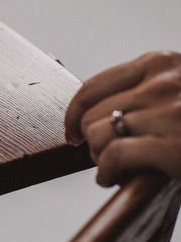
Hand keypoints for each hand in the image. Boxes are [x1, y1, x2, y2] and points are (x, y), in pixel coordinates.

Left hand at [65, 51, 180, 186]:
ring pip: (98, 134)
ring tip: (111, 166)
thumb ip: (148, 91)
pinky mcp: (175, 145)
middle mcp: (163, 82)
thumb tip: (98, 113)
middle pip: (91, 113)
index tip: (70, 131)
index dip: (73, 113)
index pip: (93, 86)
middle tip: (101, 155)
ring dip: (98, 156)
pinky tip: (113, 178)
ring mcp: (170, 112)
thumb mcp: (180, 89)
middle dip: (90, 139)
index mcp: (162, 63)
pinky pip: (113, 156)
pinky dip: (106, 171)